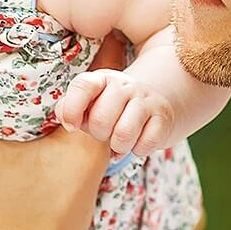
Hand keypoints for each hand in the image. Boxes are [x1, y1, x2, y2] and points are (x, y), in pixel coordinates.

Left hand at [55, 69, 176, 155]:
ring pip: (124, 134)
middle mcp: (125, 85)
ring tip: (121, 140)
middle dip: (99, 134)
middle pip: (101, 119)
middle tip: (106, 132)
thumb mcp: (88, 105)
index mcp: (102, 79)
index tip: (72, 126)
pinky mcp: (164, 117)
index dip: (73, 109)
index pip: (83, 85)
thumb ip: (69, 109)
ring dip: (119, 146)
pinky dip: (139, 150)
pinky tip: (139, 141)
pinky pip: (145, 144)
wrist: (154, 104)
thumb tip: (66, 119)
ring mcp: (147, 100)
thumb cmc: (111, 109)